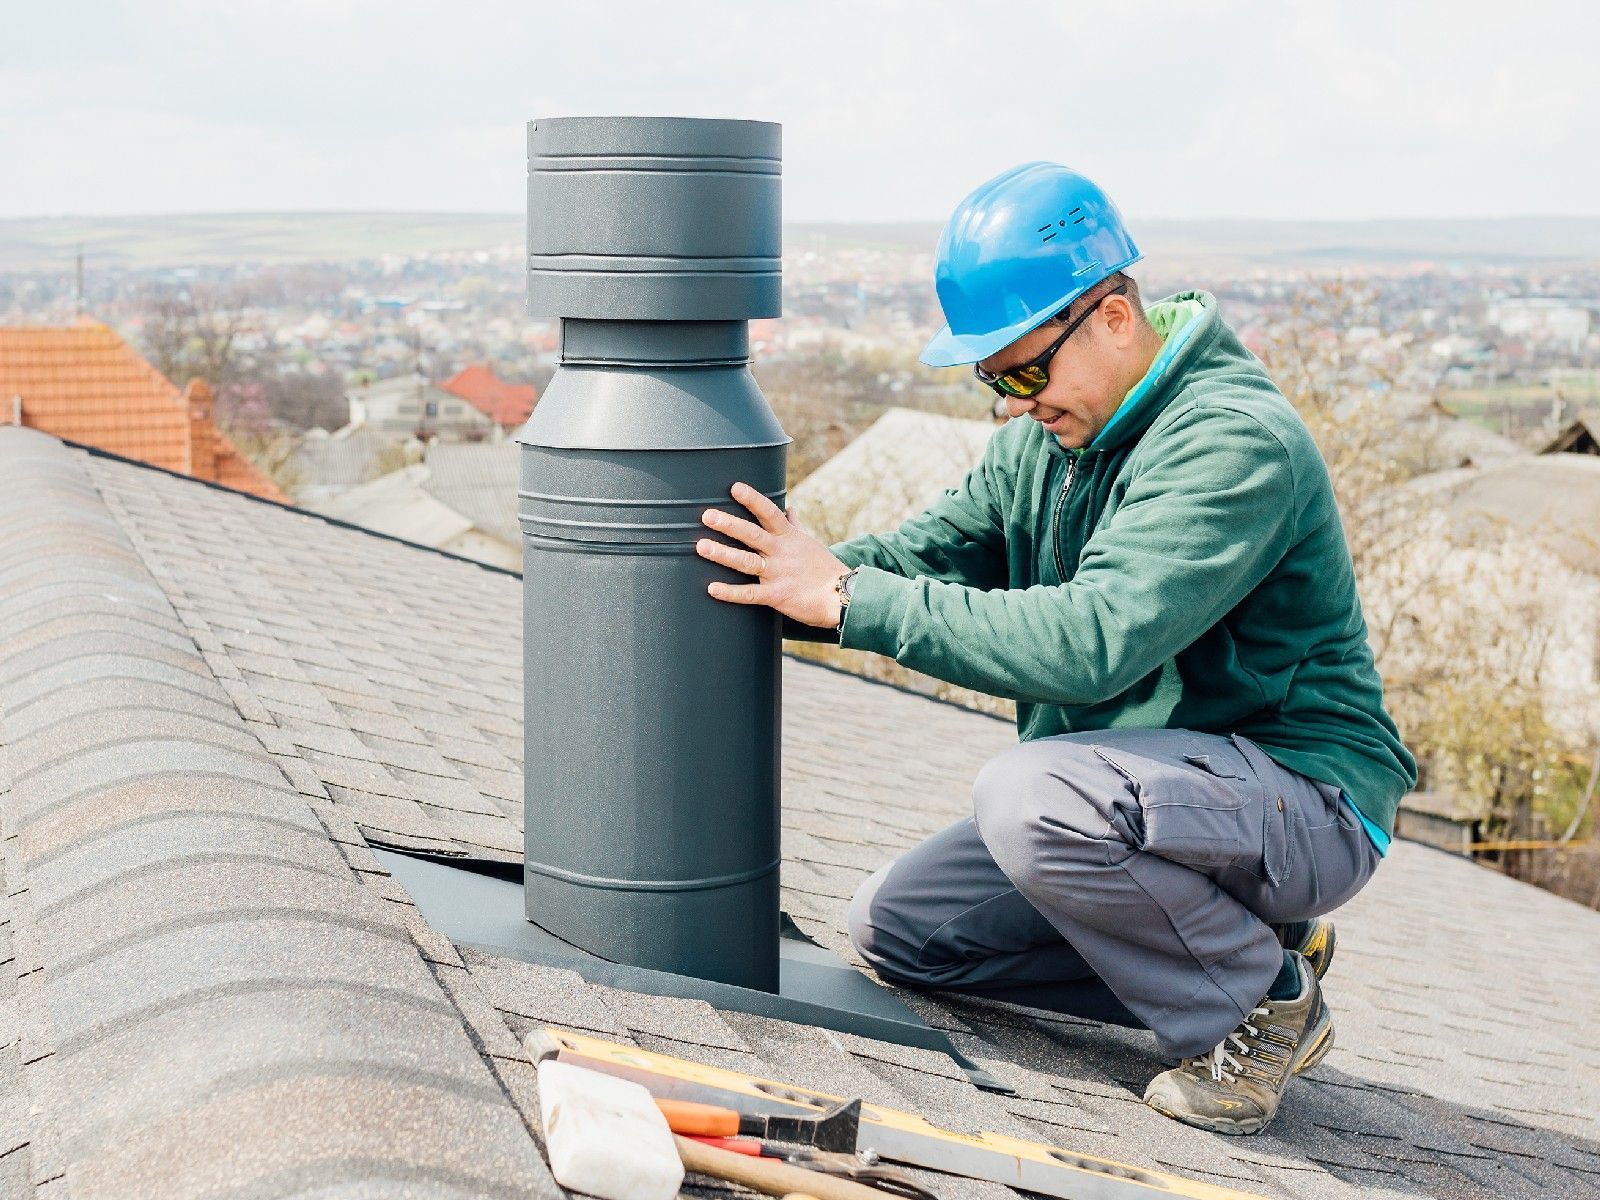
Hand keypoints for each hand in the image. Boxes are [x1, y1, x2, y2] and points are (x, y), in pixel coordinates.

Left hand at [696, 482, 849, 628]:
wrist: (842, 597)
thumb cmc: (824, 568)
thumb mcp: (810, 542)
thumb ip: (795, 525)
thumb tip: (789, 508)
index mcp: (789, 537)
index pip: (769, 513)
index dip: (752, 499)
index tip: (734, 487)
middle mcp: (781, 552)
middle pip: (753, 535)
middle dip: (729, 524)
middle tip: (707, 515)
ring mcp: (778, 574)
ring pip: (747, 562)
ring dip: (723, 554)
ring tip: (701, 546)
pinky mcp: (777, 596)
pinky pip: (750, 594)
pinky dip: (731, 592)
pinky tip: (712, 589)